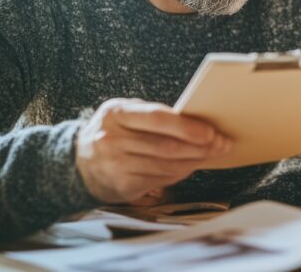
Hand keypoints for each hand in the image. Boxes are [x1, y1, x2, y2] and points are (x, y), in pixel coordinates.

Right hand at [75, 98, 232, 202]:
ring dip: (195, 161)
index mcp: (116, 114)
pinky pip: (161, 180)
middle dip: (200, 146)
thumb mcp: (125, 114)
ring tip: (212, 153)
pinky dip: (181, 173)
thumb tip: (197, 121)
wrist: (78, 163)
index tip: (212, 131)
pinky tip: (192, 165)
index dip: (188, 126)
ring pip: (167, 165)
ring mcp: (116, 166)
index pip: (158, 119)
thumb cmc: (113, 131)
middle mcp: (113, 140)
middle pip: (167, 146)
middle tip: (222, 144)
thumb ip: (154, 115)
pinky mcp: (122, 186)